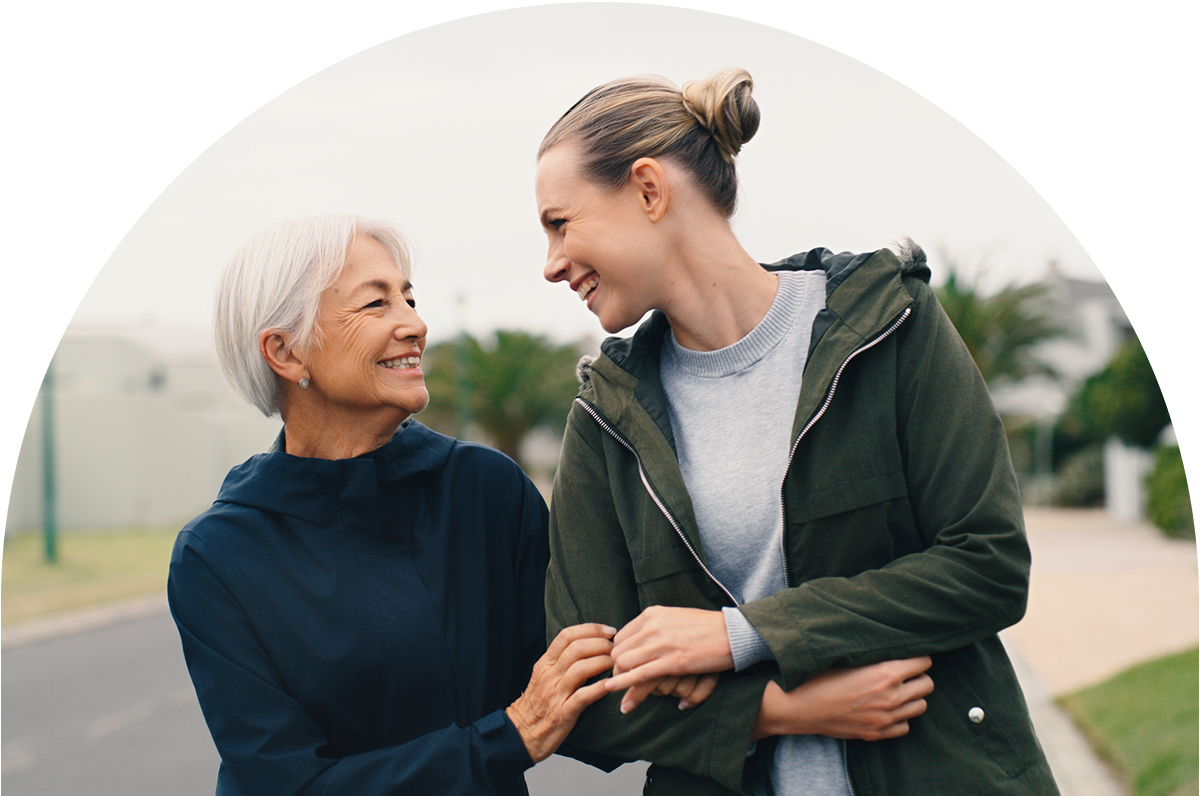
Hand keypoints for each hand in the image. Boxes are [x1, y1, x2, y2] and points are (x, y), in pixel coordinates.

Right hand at [506, 624, 615, 762]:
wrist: (520, 734)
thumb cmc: (537, 705)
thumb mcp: (543, 676)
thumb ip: (560, 661)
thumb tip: (587, 645)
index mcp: (545, 664)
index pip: (566, 635)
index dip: (590, 629)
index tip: (609, 631)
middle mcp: (549, 675)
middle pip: (577, 648)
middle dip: (601, 644)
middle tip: (616, 648)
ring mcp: (555, 694)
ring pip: (581, 668)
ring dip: (603, 662)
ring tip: (616, 664)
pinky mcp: (562, 713)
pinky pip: (583, 696)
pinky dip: (599, 688)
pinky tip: (611, 685)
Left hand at [604, 606, 733, 712]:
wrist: (732, 633)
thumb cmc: (706, 627)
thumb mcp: (675, 617)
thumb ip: (655, 626)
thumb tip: (640, 639)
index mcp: (652, 614)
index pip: (621, 637)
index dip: (618, 654)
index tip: (621, 667)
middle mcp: (653, 625)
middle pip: (618, 651)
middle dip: (616, 669)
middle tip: (618, 682)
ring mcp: (662, 642)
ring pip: (624, 663)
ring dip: (619, 680)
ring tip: (619, 692)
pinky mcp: (673, 661)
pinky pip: (640, 675)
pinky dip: (626, 686)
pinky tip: (618, 696)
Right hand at [753, 656, 933, 741]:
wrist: (798, 707)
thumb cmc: (818, 676)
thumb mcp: (846, 657)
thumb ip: (872, 654)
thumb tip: (890, 645)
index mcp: (885, 673)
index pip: (923, 662)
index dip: (918, 656)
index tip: (909, 655)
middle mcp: (891, 697)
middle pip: (928, 685)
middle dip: (919, 676)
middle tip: (904, 672)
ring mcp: (885, 718)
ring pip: (921, 706)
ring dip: (912, 696)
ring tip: (897, 690)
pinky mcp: (877, 733)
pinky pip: (905, 726)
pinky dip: (901, 717)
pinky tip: (886, 708)